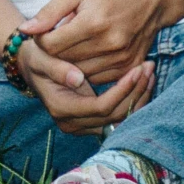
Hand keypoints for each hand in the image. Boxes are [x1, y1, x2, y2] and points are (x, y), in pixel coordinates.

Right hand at [17, 36, 154, 135]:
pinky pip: (120, 117)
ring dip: (139, 98)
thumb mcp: (41, 57)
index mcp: (62, 110)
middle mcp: (74, 124)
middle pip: (115, 117)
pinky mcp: (93, 122)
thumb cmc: (37, 57)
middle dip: (136, 93)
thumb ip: (57, 68)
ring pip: (122, 120)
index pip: (101, 107)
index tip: (136, 69)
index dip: (122, 90)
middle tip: (148, 67)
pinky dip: (134, 101)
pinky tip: (144, 81)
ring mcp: (84, 126)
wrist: (34, 66)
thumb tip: (77, 78)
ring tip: (150, 73)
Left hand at [18, 0, 165, 84]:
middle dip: (54, 51)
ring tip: (73, 43)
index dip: (41, 39)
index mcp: (93, 22)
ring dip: (70, 63)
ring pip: (80, 74)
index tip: (45, 30)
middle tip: (56, 37)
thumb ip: (50, 11)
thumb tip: (25, 30)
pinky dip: (88, 68)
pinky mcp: (130, 68)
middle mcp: (109, 45)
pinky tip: (88, 52)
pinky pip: (98, 78)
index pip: (51, 45)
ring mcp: (122, 59)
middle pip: (64, 61)